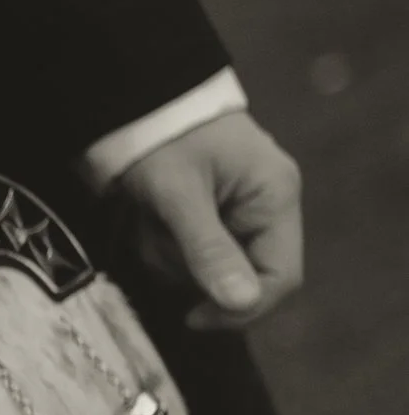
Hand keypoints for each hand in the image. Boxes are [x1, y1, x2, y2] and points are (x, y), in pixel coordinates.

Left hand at [116, 110, 303, 332]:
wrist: (132, 98)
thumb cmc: (161, 137)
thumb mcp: (178, 194)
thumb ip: (209, 249)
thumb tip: (242, 303)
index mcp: (275, 197)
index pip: (281, 277)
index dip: (241, 307)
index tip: (192, 316)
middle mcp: (266, 208)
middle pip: (241, 277)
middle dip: (192, 270)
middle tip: (158, 236)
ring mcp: (238, 212)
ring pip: (208, 270)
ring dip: (170, 256)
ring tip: (148, 218)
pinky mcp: (210, 215)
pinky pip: (190, 254)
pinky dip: (164, 245)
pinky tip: (148, 218)